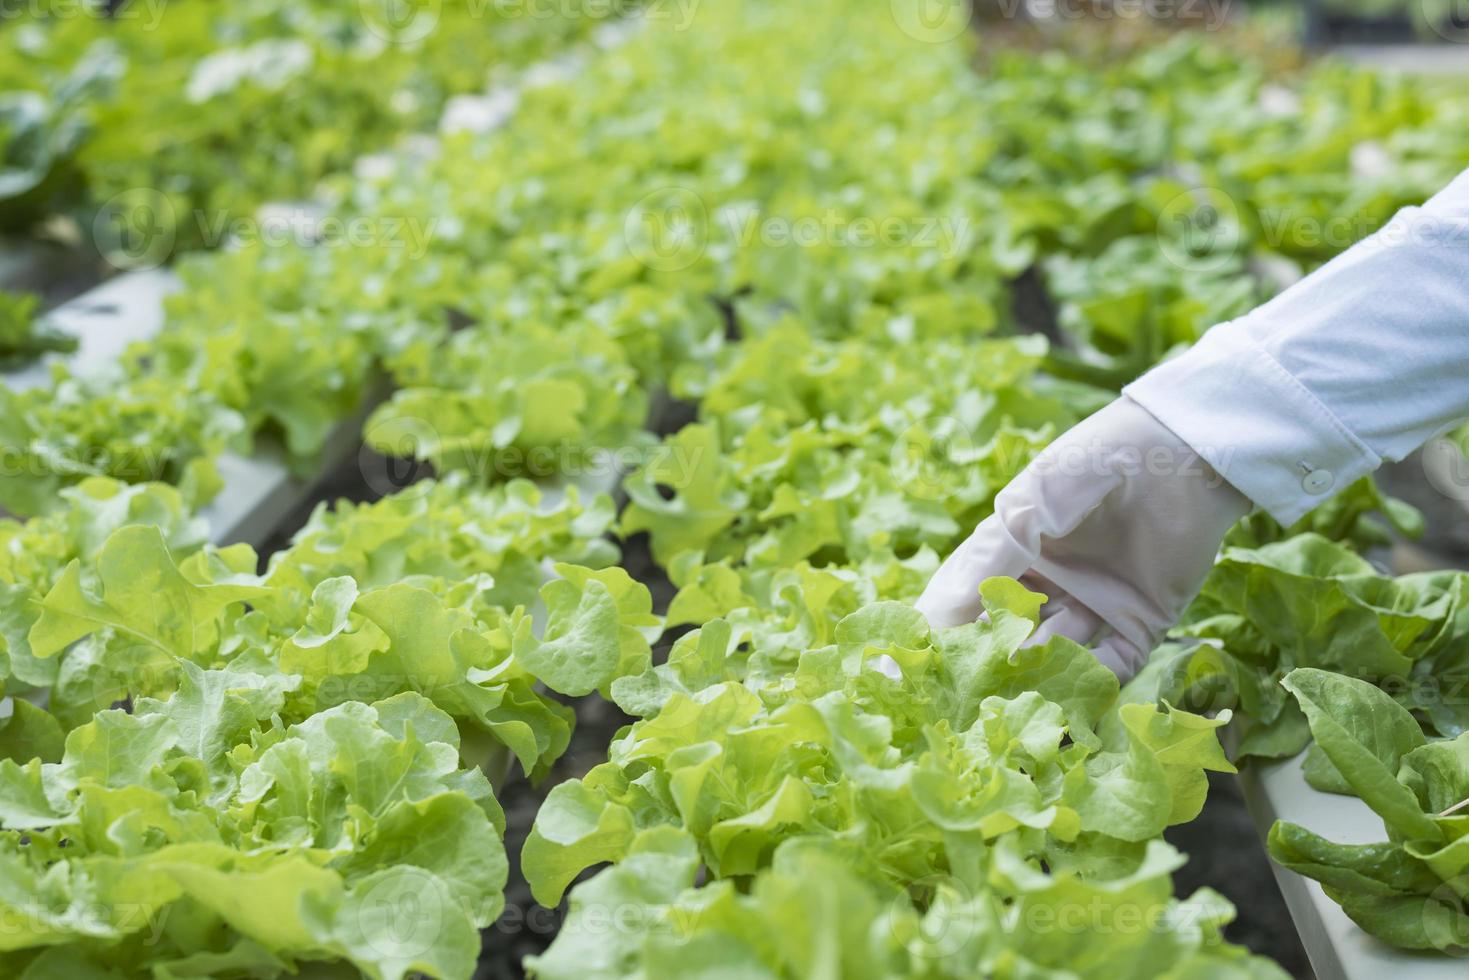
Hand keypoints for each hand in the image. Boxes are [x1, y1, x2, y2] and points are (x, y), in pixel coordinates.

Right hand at [915, 396, 1250, 678]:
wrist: (1185, 451)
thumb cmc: (1096, 461)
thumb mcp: (1033, 503)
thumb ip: (992, 558)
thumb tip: (938, 612)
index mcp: (1008, 553)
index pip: (961, 603)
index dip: (935, 634)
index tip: (906, 668)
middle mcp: (1045, 586)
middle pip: (1004, 638)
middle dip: (987, 666)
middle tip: (967, 697)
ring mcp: (1091, 606)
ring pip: (1054, 657)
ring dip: (1037, 677)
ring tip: (1019, 696)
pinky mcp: (1139, 623)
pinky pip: (1112, 665)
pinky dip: (1095, 683)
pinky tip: (1075, 698)